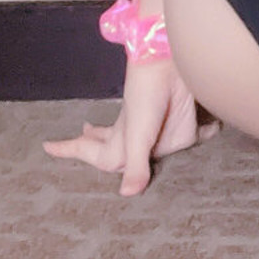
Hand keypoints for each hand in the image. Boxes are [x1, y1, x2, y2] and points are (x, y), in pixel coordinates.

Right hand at [43, 57, 218, 195]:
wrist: (170, 64)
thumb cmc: (146, 98)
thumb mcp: (137, 135)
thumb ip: (136, 165)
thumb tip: (127, 195)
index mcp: (119, 139)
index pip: (88, 150)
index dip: (68, 149)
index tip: (46, 145)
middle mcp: (137, 135)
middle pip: (113, 142)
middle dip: (95, 140)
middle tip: (84, 132)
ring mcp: (160, 128)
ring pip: (149, 141)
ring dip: (145, 145)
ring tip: (140, 144)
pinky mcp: (185, 122)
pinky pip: (195, 132)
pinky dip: (203, 131)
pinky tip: (211, 129)